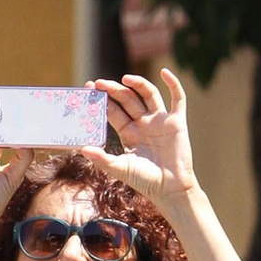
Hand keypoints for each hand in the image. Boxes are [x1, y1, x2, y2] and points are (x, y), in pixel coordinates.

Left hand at [86, 70, 197, 204]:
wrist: (170, 188)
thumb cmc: (145, 180)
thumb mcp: (120, 168)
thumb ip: (102, 159)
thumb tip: (82, 149)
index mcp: (128, 132)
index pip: (113, 111)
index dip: (102, 100)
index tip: (89, 89)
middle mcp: (143, 123)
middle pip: (127, 100)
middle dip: (114, 90)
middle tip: (99, 83)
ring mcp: (160, 121)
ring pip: (148, 95)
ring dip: (138, 84)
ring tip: (124, 79)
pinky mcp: (177, 122)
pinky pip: (178, 99)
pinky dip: (173, 84)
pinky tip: (164, 72)